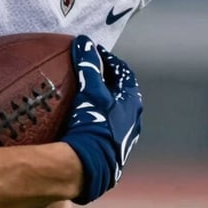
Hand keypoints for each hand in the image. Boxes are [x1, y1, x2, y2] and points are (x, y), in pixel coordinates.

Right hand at [60, 35, 142, 204]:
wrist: (90, 166)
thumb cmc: (94, 125)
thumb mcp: (91, 91)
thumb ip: (88, 66)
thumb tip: (83, 41)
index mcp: (132, 103)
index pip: (124, 74)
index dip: (110, 61)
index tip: (95, 53)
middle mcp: (132, 121)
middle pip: (120, 94)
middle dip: (105, 82)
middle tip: (88, 72)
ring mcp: (121, 139)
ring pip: (112, 114)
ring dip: (99, 103)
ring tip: (81, 97)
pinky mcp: (109, 153)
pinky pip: (101, 129)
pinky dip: (91, 120)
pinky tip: (76, 123)